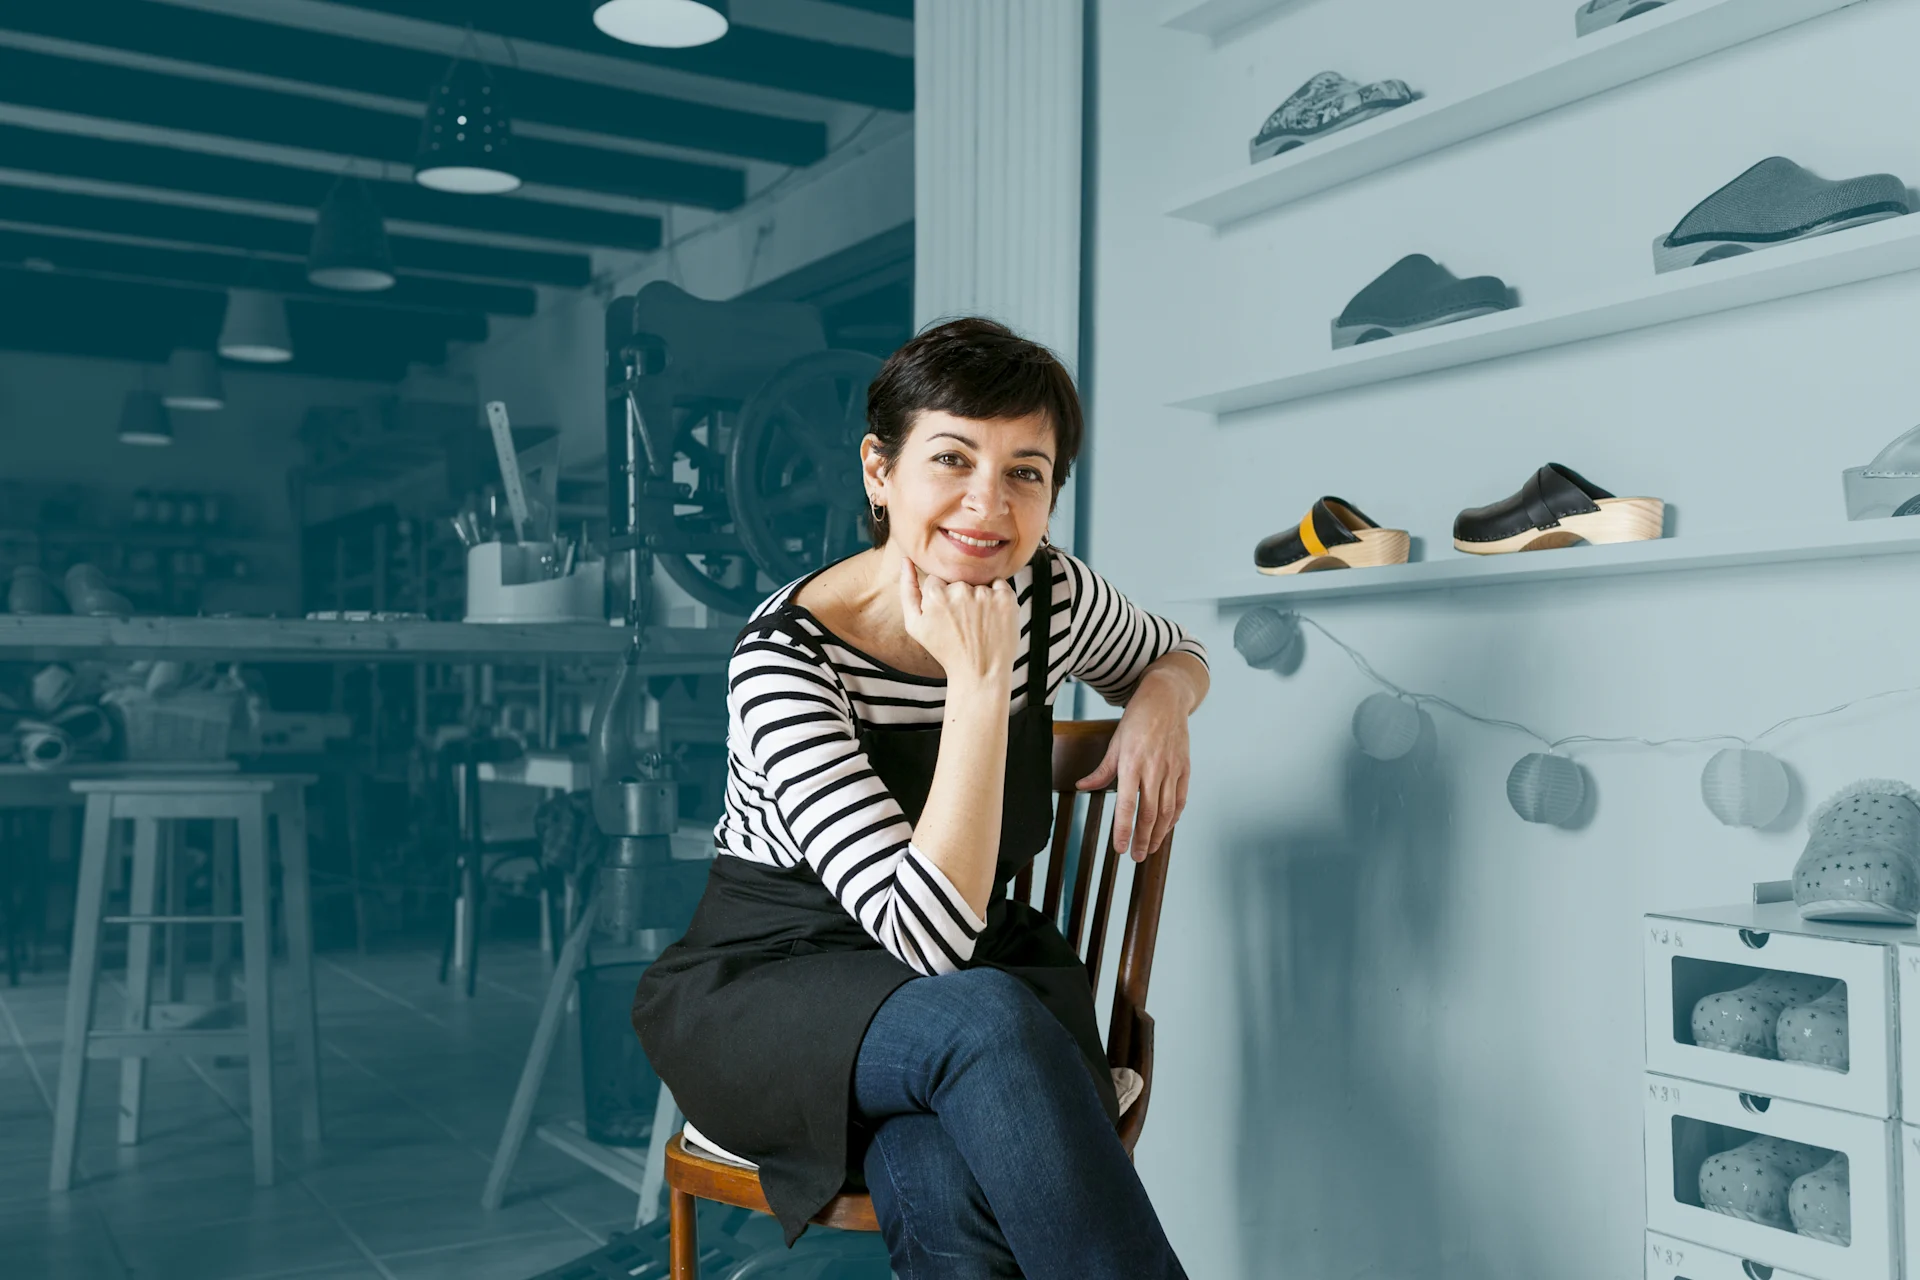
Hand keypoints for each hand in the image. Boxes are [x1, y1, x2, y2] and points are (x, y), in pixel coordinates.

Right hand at [898, 556, 1017, 684]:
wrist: (980, 673)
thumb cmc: (946, 650)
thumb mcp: (915, 625)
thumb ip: (907, 590)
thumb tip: (906, 560)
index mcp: (935, 594)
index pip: (938, 580)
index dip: (942, 598)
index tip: (947, 617)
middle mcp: (960, 590)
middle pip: (958, 580)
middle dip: (960, 596)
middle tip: (963, 624)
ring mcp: (985, 594)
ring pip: (979, 582)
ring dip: (979, 597)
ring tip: (978, 624)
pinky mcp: (1006, 599)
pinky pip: (999, 584)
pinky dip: (997, 597)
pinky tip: (993, 618)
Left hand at [1076, 683, 1191, 860]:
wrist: (1166, 700)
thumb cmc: (1136, 720)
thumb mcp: (1114, 743)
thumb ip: (1102, 770)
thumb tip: (1083, 788)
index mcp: (1132, 764)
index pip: (1127, 805)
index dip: (1123, 830)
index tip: (1120, 849)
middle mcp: (1154, 769)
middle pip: (1149, 814)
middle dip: (1142, 839)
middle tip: (1135, 857)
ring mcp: (1172, 770)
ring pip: (1167, 811)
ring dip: (1158, 834)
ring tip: (1149, 849)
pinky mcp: (1184, 768)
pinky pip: (1180, 799)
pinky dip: (1174, 818)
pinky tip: (1166, 829)